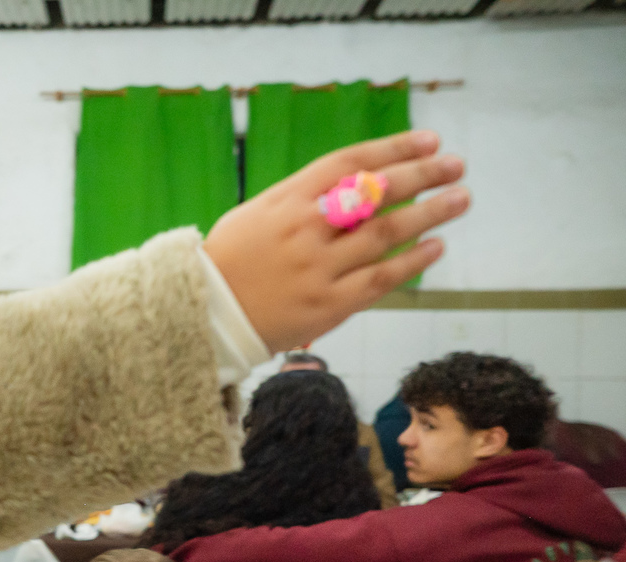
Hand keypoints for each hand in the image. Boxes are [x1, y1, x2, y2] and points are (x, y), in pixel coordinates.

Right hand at [203, 130, 468, 352]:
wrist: (206, 315)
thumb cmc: (230, 261)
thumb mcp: (256, 214)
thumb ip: (303, 198)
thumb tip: (358, 184)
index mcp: (285, 201)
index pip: (349, 163)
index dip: (393, 149)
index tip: (428, 141)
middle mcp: (304, 230)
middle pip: (375, 193)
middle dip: (422, 174)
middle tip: (456, 165)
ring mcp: (318, 269)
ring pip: (386, 234)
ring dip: (430, 214)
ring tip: (460, 199)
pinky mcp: (328, 306)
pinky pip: (380, 280)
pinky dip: (412, 262)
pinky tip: (436, 247)